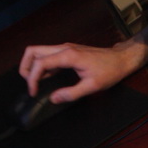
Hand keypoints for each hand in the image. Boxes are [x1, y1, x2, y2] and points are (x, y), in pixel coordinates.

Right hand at [18, 41, 139, 102]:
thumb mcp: (92, 86)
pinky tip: (46, 79)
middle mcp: (63, 48)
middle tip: (29, 84)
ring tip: (35, 83)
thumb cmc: (110, 70)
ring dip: (32, 66)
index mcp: (68, 56)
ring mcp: (65, 49)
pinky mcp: (68, 52)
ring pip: (39, 52)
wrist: (121, 59)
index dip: (32, 78)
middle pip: (33, 51)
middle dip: (25, 67)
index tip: (33, 92)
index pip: (40, 63)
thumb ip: (71, 93)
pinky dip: (42, 66)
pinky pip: (48, 56)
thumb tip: (54, 98)